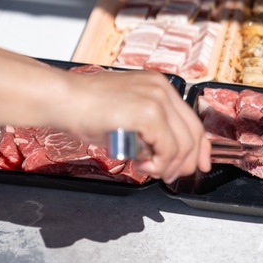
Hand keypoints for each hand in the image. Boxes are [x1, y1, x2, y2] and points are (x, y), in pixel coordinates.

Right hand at [60, 69, 210, 182]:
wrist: (63, 99)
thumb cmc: (85, 110)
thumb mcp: (126, 119)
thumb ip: (148, 134)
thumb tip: (162, 158)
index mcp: (158, 86)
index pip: (192, 120)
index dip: (200, 147)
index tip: (200, 164)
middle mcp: (162, 88)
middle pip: (193, 133)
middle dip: (186, 162)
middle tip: (168, 176)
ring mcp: (156, 98)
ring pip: (183, 143)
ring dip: (169, 165)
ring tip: (149, 170)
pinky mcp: (148, 112)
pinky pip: (168, 147)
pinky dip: (160, 163)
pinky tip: (143, 165)